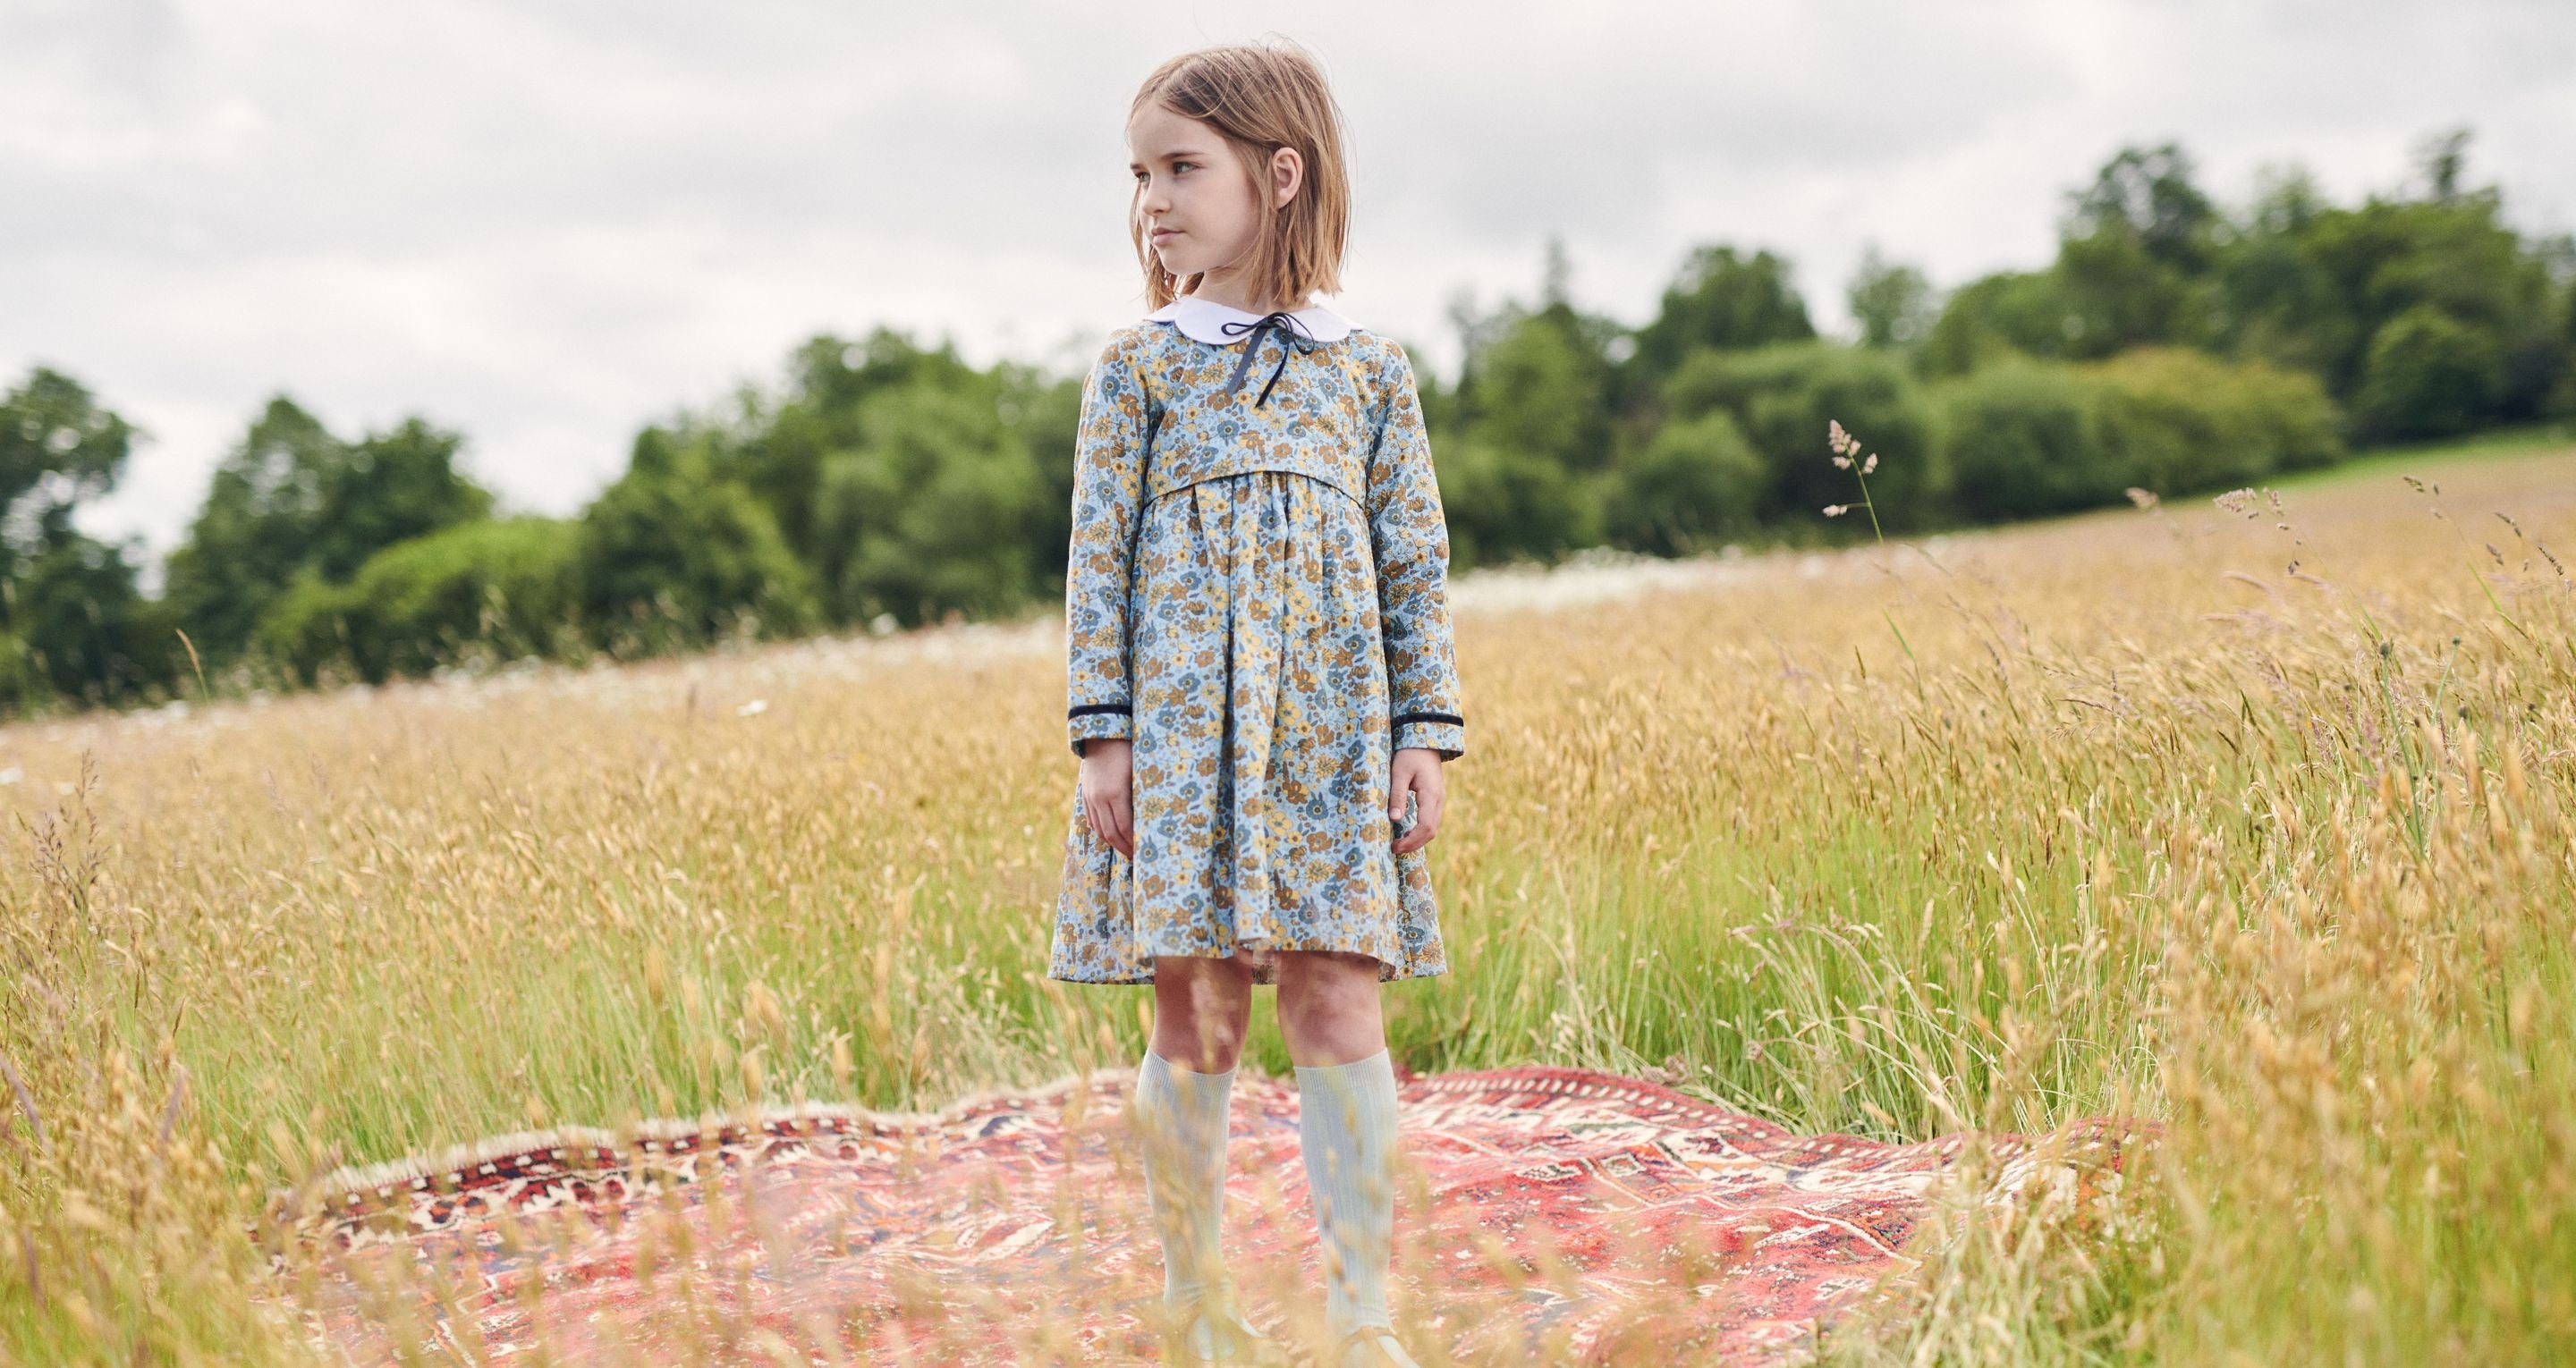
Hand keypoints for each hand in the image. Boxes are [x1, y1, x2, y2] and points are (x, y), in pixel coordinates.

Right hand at [1079, 738, 1136, 857]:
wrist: (1103, 737)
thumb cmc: (1128, 752)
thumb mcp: (1138, 773)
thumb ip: (1141, 797)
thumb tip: (1150, 821)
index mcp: (1116, 793)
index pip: (1125, 827)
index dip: (1133, 843)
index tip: (1143, 852)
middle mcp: (1100, 798)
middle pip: (1111, 833)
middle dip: (1124, 848)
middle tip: (1136, 858)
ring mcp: (1090, 797)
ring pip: (1099, 829)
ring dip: (1112, 842)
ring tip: (1124, 850)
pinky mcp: (1085, 795)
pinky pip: (1091, 820)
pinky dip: (1101, 831)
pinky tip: (1111, 836)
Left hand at [1389, 746, 1444, 854]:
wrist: (1424, 743)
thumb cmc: (1409, 755)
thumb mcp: (1399, 773)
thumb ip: (1397, 795)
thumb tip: (1394, 819)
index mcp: (1431, 795)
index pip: (1425, 827)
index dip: (1411, 841)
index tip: (1395, 846)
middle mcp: (1438, 801)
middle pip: (1431, 832)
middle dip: (1414, 844)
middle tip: (1394, 848)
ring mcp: (1438, 801)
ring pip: (1432, 828)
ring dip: (1417, 839)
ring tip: (1398, 844)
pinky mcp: (1434, 800)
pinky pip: (1430, 821)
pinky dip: (1419, 831)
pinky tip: (1406, 833)